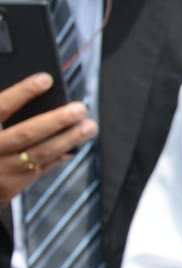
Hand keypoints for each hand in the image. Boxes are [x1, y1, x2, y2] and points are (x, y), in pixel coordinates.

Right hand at [0, 73, 95, 207]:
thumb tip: (29, 89)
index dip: (22, 93)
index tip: (45, 79)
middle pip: (25, 133)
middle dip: (55, 120)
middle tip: (79, 109)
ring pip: (38, 155)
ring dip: (67, 140)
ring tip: (88, 127)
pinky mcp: (8, 188)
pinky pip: (38, 171)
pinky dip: (57, 157)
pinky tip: (73, 147)